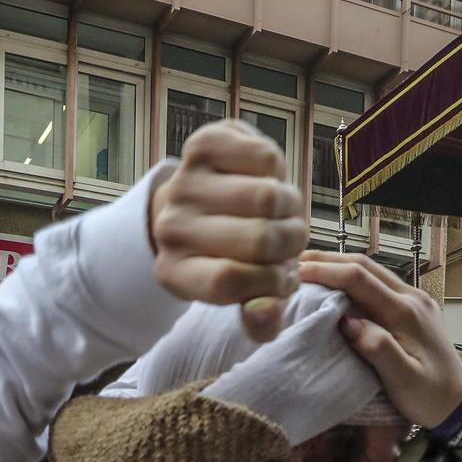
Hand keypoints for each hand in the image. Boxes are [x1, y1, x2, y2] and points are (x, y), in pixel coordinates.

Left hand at [149, 121, 306, 341]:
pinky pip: (267, 158)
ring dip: (291, 208)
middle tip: (289, 240)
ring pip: (268, 197)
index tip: (283, 280)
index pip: (228, 282)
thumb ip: (260, 317)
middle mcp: (170, 228)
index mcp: (174, 272)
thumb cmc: (231, 253)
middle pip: (258, 239)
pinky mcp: (204, 144)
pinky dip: (281, 172)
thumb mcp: (243, 293)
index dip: (271, 283)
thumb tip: (265, 317)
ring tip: (281, 214)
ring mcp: (184, 183)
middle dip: (290, 242)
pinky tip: (267, 181)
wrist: (201, 198)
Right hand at [295, 252, 461, 425]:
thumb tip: (346, 322)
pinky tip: (336, 284)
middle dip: (328, 260)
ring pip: (372, 270)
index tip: (297, 273)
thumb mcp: (403, 379)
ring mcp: (414, 300)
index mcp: (405, 312)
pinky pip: (378, 283)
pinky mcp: (412, 308)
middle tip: (294, 263)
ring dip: (340, 266)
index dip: (326, 271)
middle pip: (365, 264)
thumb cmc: (429, 396)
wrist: (459, 403)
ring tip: (309, 268)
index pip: (359, 278)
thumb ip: (376, 348)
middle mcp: (411, 298)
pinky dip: (352, 278)